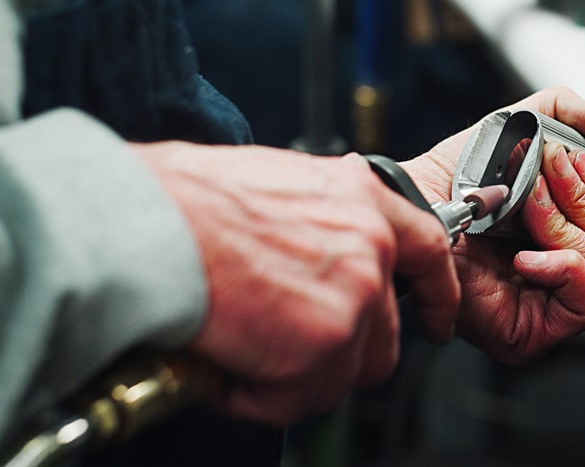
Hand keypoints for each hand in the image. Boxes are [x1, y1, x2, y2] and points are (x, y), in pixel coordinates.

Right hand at [130, 142, 459, 424]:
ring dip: (289, 376)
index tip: (435, 322)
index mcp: (362, 197)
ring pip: (339, 376)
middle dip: (335, 354)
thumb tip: (321, 257)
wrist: (148, 226)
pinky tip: (225, 359)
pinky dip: (254, 395)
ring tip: (239, 343)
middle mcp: (370, 246)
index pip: (430, 251)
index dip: (436, 295)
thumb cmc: (188, 201)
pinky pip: (296, 401)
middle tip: (280, 344)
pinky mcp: (322, 348)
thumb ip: (323, 219)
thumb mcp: (279, 182)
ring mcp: (353, 300)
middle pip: (383, 337)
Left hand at [401, 87, 584, 363]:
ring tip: (523, 213)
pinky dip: (562, 268)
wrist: (414, 204)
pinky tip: (525, 255)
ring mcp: (548, 304)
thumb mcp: (518, 126)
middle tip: (536, 187)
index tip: (561, 160)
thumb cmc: (456, 177)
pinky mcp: (531, 332)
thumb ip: (571, 112)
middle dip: (577, 205)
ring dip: (563, 229)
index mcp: (569, 229)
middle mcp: (562, 268)